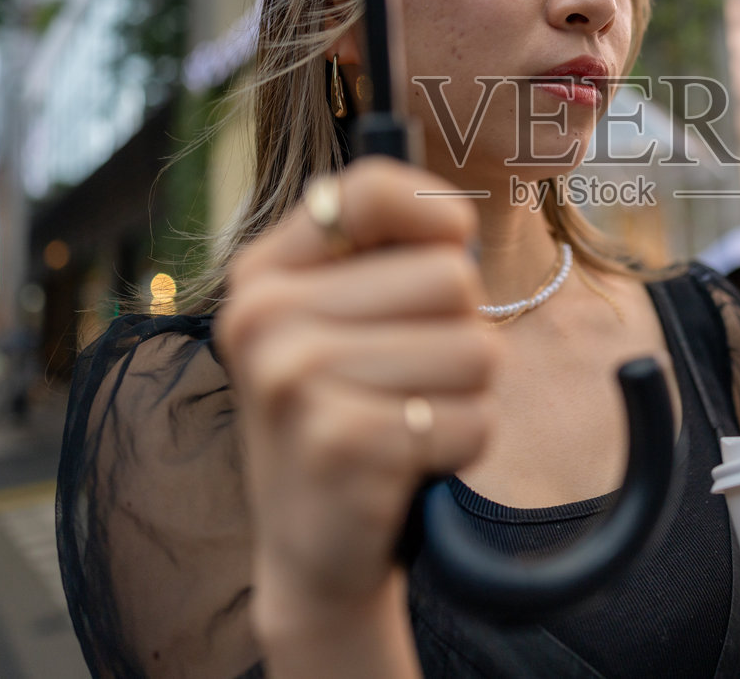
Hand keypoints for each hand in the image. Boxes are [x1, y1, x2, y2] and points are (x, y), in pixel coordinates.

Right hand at [216, 158, 497, 666]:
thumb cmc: (348, 415)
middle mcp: (264, 316)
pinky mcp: (342, 443)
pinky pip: (473, 417)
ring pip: (476, 348)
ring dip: (467, 394)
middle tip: (409, 379)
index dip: (436, 214)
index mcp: (264, 272)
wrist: (312, 549)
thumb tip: (457, 222)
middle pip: (452, 276)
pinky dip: (464, 444)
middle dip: (460, 332)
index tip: (448, 246)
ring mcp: (295, 380)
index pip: (370, 190)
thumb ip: (384, 258)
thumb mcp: (340, 323)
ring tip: (410, 419)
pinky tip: (413, 463)